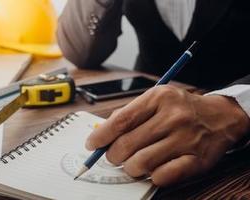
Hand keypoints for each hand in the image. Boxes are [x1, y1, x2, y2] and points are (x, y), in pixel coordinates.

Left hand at [85, 85, 249, 185]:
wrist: (220, 116)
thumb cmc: (180, 109)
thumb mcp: (155, 100)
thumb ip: (128, 114)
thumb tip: (99, 134)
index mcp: (159, 98)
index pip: (120, 121)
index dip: (101, 136)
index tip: (92, 145)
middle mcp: (174, 117)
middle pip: (127, 145)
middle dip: (113, 155)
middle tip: (114, 157)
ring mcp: (187, 139)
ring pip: (141, 163)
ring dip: (131, 167)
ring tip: (134, 163)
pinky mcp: (197, 160)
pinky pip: (162, 176)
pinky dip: (152, 176)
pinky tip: (154, 169)